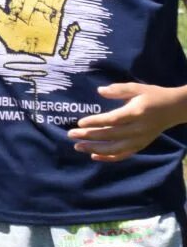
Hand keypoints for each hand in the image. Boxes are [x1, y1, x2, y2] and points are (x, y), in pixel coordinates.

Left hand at [69, 82, 186, 161]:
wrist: (175, 109)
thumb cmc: (153, 96)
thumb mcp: (137, 88)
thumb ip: (118, 89)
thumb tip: (100, 91)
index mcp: (136, 112)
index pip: (113, 120)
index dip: (95, 122)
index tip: (79, 123)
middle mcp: (138, 129)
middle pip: (110, 135)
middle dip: (89, 136)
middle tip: (70, 134)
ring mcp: (140, 139)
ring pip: (115, 149)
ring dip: (95, 149)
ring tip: (77, 146)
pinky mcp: (141, 146)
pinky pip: (123, 155)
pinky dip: (109, 158)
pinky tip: (93, 156)